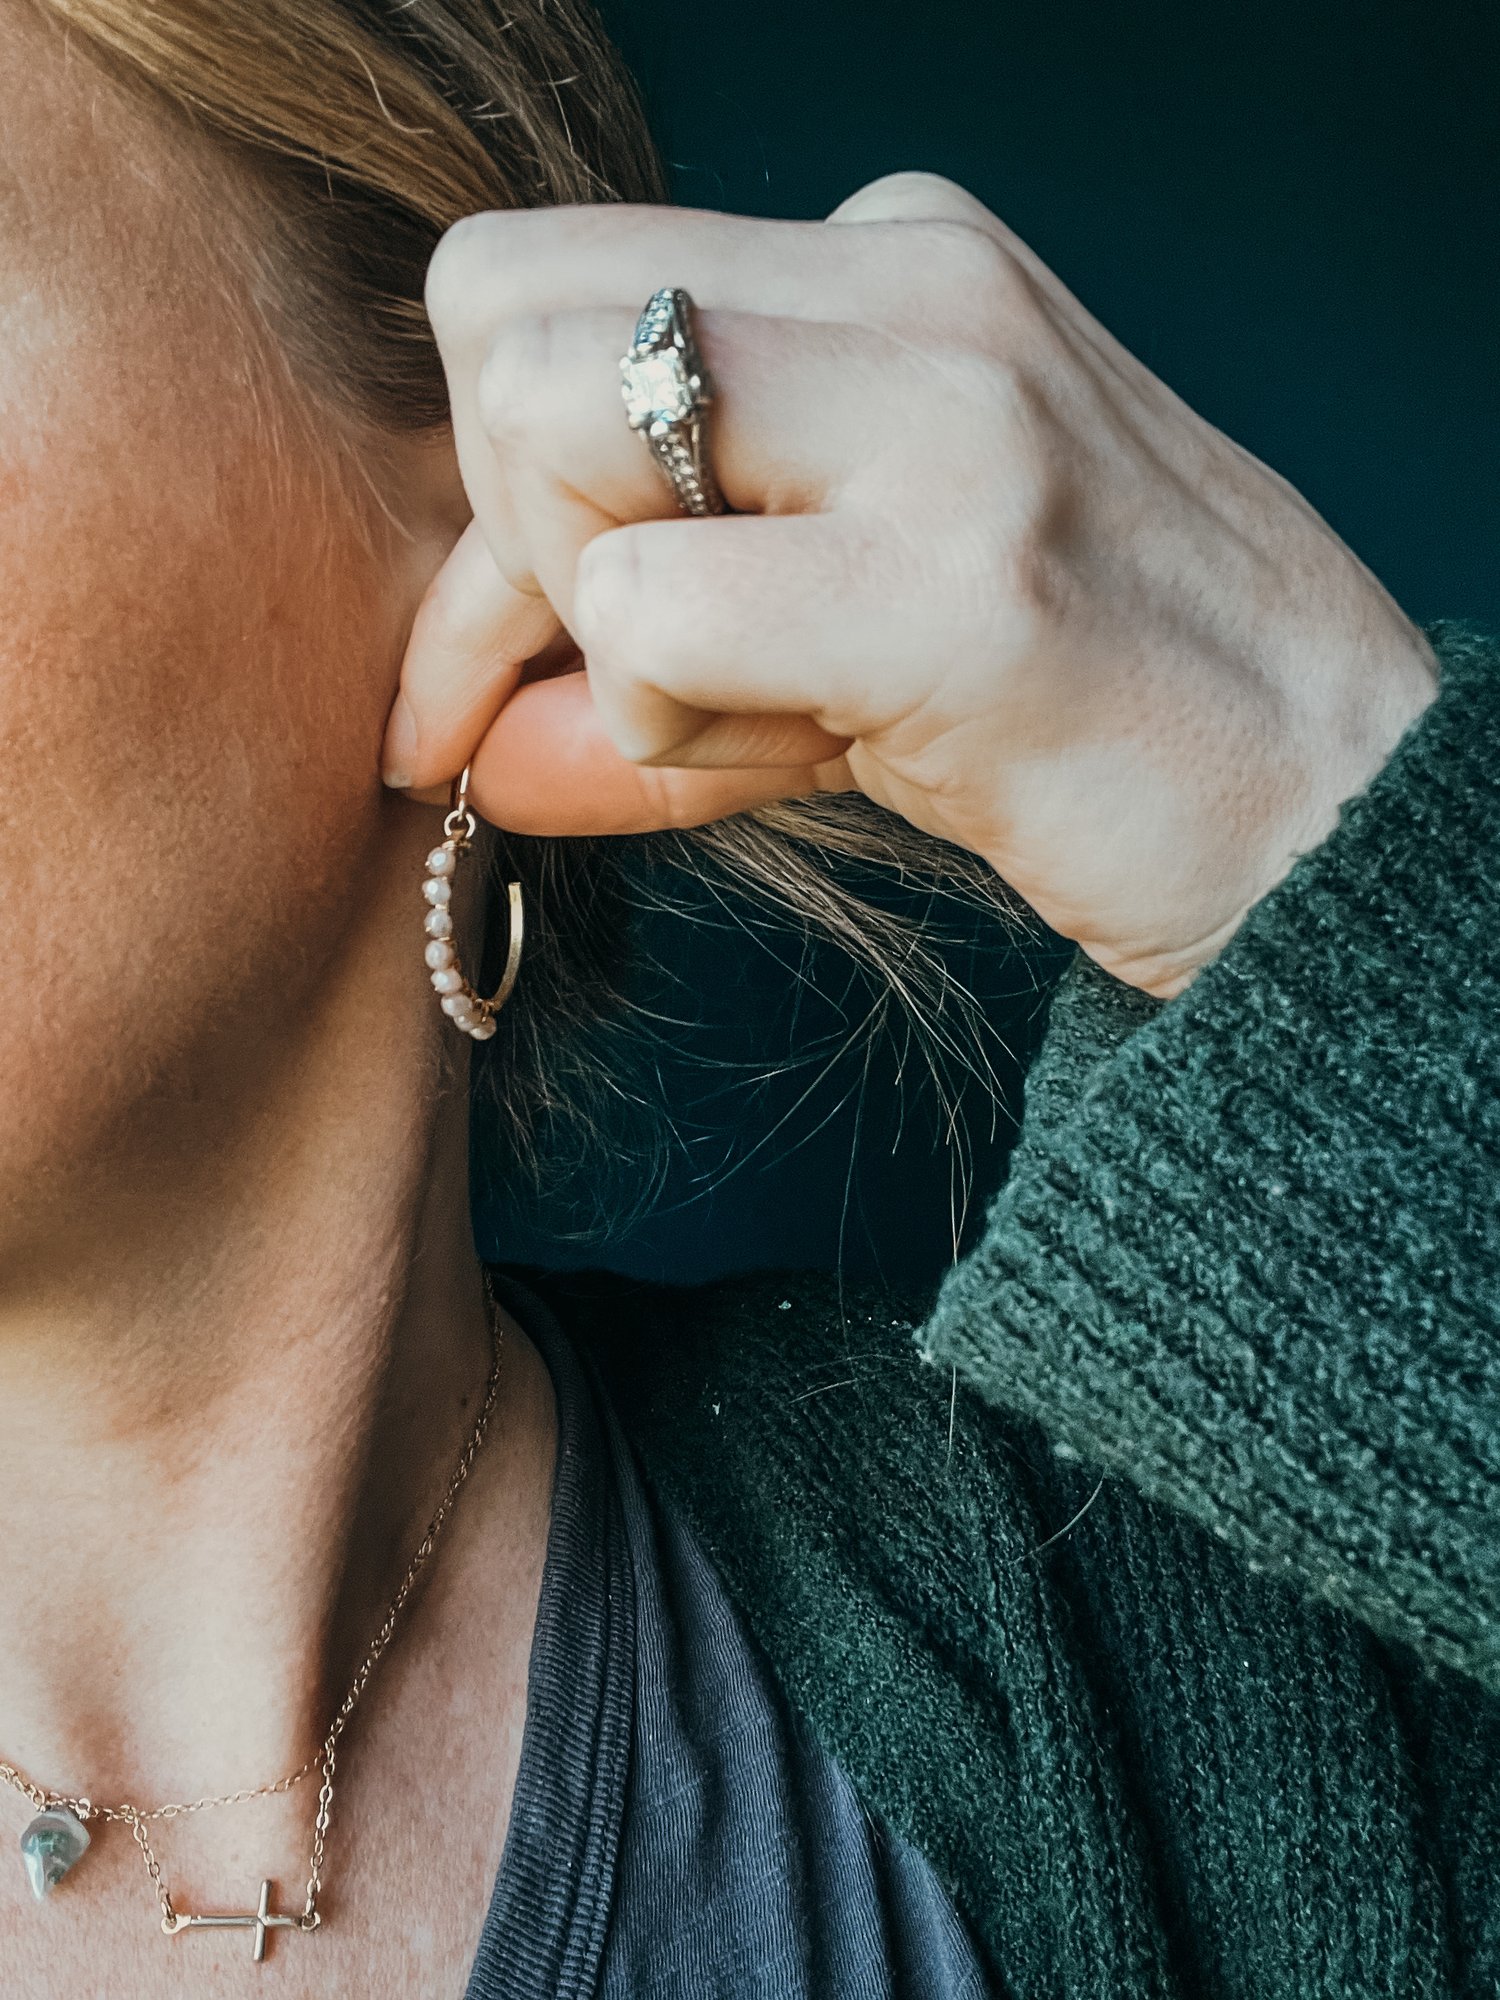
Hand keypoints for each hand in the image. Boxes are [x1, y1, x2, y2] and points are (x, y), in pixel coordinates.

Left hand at [387, 172, 1437, 996]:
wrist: (1331, 812)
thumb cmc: (1094, 718)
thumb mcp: (849, 649)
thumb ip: (650, 663)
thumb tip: (463, 752)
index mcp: (894, 261)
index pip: (550, 285)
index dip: (483, 485)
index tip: (498, 659)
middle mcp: (917, 285)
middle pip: (500, 313)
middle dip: (501, 537)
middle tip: (607, 673)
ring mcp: (950, 414)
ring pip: (543, 425)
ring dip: (588, 622)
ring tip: (751, 715)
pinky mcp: (963, 578)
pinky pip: (646, 608)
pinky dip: (658, 719)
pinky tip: (795, 756)